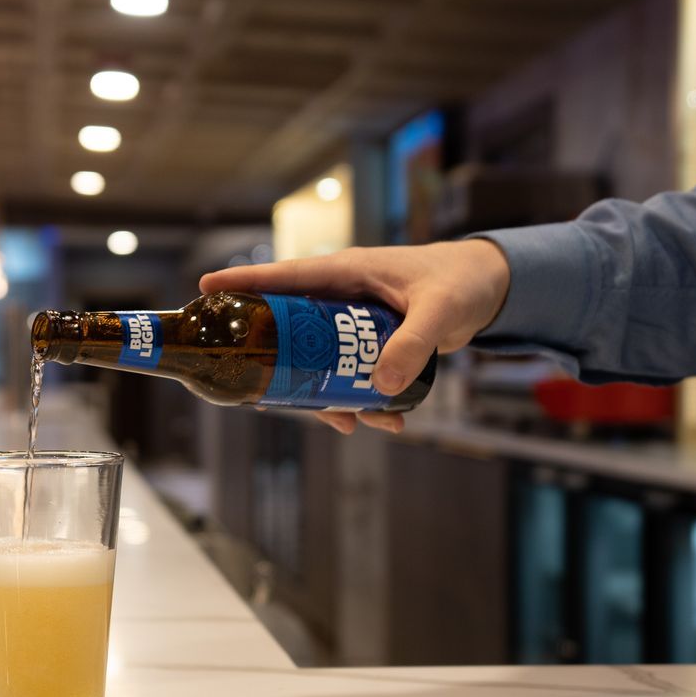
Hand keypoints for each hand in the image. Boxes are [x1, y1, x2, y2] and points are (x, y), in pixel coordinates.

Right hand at [199, 240, 511, 433]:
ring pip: (318, 363)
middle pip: (289, 332)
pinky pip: (349, 376)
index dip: (244, 285)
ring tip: (353, 424)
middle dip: (278, 367)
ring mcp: (352, 324)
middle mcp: (340, 297)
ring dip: (330, 398)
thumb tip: (380, 387)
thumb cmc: (461, 281)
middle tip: (266, 397)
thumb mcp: (438, 311)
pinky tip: (386, 422)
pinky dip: (362, 403)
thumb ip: (411, 344)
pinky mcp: (369, 345)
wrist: (490, 288)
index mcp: (346, 272)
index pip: (285, 277)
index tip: (205, 291)